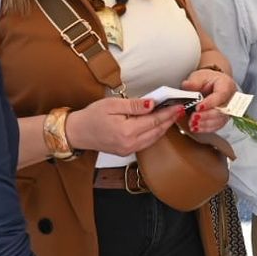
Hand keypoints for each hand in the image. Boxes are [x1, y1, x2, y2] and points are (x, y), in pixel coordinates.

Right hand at [65, 96, 182, 154]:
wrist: (76, 133)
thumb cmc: (91, 117)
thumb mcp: (111, 104)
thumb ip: (133, 105)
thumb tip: (151, 104)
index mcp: (126, 131)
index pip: (154, 121)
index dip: (168, 113)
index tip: (178, 106)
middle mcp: (129, 143)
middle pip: (157, 131)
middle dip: (169, 120)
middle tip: (179, 110)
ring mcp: (128, 150)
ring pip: (154, 139)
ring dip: (164, 127)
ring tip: (172, 116)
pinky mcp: (126, 151)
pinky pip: (146, 143)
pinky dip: (154, 133)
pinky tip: (158, 125)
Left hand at [183, 68, 237, 133]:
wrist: (211, 85)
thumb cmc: (207, 80)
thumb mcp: (199, 77)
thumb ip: (193, 82)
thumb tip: (187, 85)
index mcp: (226, 85)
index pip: (221, 95)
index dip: (210, 103)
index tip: (198, 107)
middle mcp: (231, 99)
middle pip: (222, 110)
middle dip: (206, 115)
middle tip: (194, 117)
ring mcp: (229, 110)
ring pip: (220, 120)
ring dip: (205, 124)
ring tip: (192, 123)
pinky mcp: (223, 118)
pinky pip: (217, 126)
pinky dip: (206, 128)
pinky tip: (196, 128)